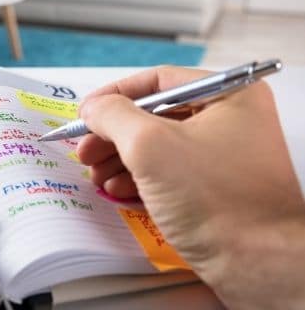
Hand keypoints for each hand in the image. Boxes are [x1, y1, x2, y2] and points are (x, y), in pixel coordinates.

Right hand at [76, 66, 304, 309]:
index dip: (115, 95)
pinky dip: (140, 179)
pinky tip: (119, 191)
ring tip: (97, 176)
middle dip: (114, 135)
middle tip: (85, 149)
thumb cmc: (215, 200)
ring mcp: (225, 156)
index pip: (159, 81)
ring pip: (160, 147)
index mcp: (228, 96)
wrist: (259, 264)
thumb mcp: (150, 145)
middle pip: (155, 116)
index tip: (87, 112)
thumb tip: (93, 108)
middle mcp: (231, 120)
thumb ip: (113, 116)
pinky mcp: (217, 188)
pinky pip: (171, 173)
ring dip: (121, 160)